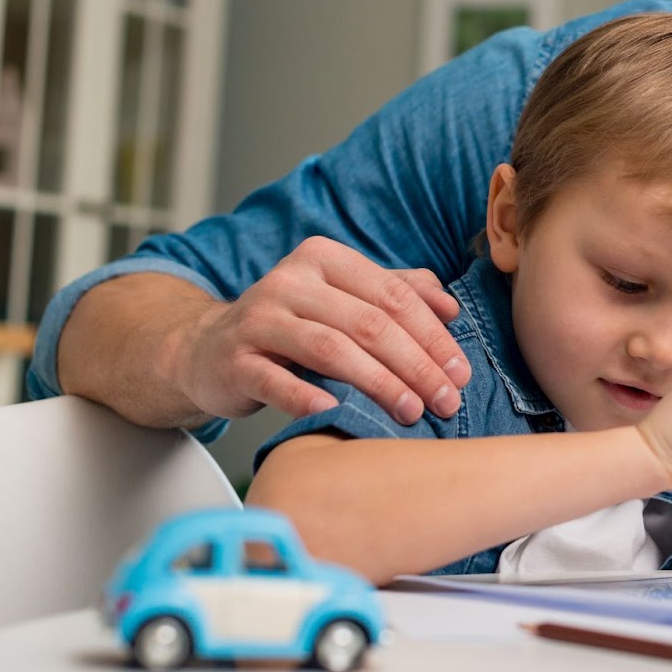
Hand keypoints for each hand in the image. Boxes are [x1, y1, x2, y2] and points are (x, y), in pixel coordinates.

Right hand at [180, 237, 466, 422]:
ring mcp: (258, 319)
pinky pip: (276, 380)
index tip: (461, 372)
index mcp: (324, 258)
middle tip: (445, 400)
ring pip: (331, 349)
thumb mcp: (344, 298)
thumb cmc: (292, 325)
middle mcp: (290, 281)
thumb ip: (397, 292)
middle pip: (369, 323)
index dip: (433, 335)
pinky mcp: (234, 360)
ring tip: (410, 411)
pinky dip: (307, 397)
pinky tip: (335, 412)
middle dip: (416, 365)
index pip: (394, 295)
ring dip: (379, 383)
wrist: (210, 349)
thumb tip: (450, 307)